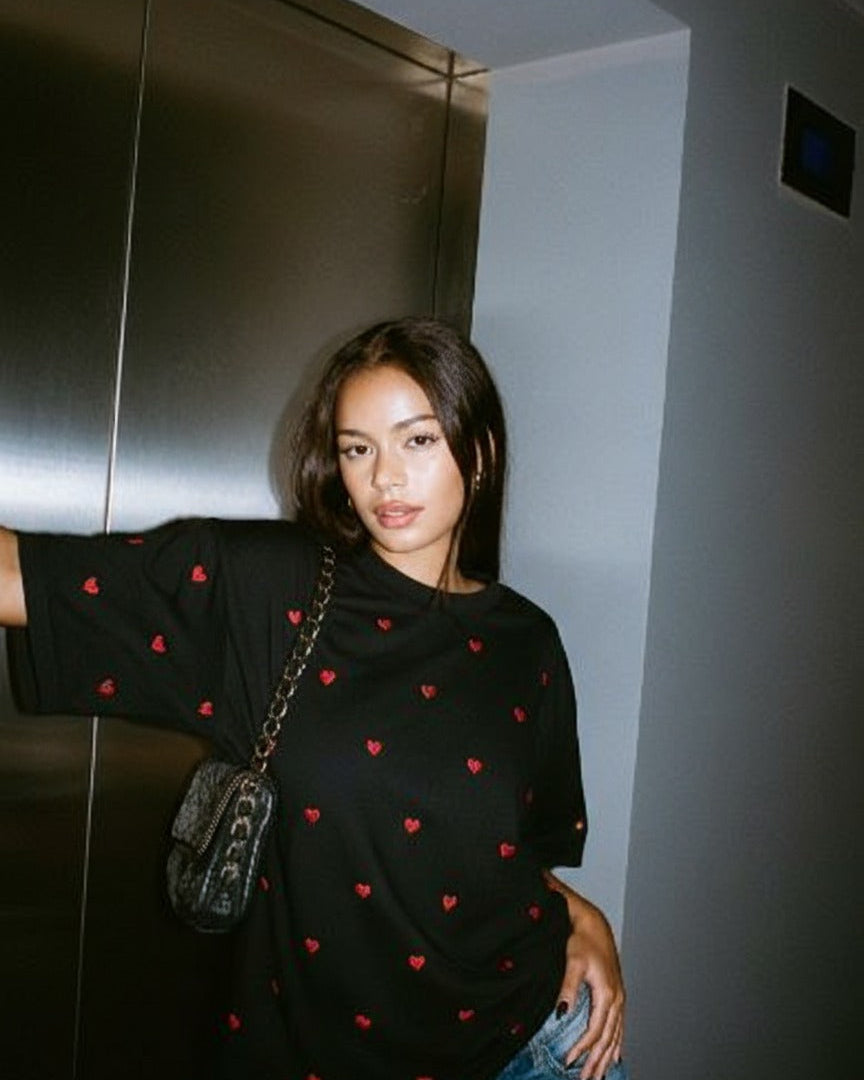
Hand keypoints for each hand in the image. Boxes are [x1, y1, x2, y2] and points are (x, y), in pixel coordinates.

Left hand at [544, 871, 624, 1078]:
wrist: (594, 924)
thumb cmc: (582, 940)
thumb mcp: (573, 962)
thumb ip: (568, 988)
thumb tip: (561, 1014)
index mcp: (607, 994)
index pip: (595, 1031)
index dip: (582, 1048)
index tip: (569, 1061)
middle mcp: (617, 999)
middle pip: (608, 1039)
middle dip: (597, 1062)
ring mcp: (619, 998)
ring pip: (615, 1036)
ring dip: (607, 1058)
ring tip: (599, 1076)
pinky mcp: (617, 995)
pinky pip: (619, 1027)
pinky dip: (616, 1044)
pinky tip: (615, 1055)